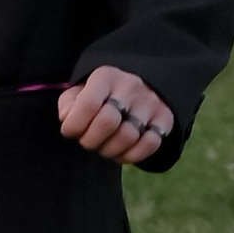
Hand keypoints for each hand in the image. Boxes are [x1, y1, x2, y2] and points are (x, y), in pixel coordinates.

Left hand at [56, 67, 173, 164]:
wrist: (139, 86)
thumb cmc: (100, 96)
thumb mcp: (80, 92)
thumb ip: (68, 105)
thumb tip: (68, 120)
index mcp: (105, 77)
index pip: (87, 104)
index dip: (73, 126)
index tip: (70, 131)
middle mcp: (130, 86)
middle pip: (107, 123)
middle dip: (90, 141)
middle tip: (88, 141)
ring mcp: (150, 102)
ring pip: (128, 137)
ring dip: (109, 151)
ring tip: (104, 146)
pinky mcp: (165, 118)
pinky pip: (150, 145)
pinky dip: (131, 156)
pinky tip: (121, 152)